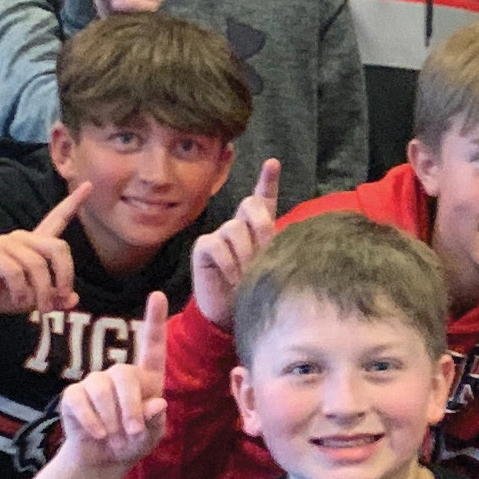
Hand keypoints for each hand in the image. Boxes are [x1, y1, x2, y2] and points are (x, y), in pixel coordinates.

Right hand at [0, 182, 89, 314]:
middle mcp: (23, 238)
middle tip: (58, 300)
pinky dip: (20, 292)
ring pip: (37, 266)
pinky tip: (17, 300)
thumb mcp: (35, 299)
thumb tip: (73, 299)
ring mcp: (6, 243)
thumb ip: (56, 299)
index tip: (89, 184)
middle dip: (64, 277)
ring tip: (36, 308)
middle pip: (57, 248)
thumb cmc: (5, 293)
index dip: (73, 203)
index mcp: (35, 244)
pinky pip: (15, 272)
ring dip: (41, 293)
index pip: (57, 218)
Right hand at [58, 291, 168, 469]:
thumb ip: (156, 421)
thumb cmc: (132, 443)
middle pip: (124, 374)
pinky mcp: (73, 396)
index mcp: (146, 379)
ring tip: (114, 438)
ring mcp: (94, 383)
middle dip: (130, 405)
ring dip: (110, 419)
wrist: (101, 459)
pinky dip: (91, 422)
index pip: (152, 345)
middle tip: (132, 432)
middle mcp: (119, 375)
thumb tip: (157, 403)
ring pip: (100, 390)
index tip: (158, 295)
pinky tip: (97, 435)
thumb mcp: (151, 437)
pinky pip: (80, 402)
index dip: (155, 320)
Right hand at [191, 157, 277, 328]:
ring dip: (245, 254)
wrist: (228, 314)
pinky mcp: (204, 247)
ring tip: (247, 275)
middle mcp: (239, 227)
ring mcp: (220, 236)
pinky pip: (217, 244)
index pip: (263, 199)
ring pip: (235, 227)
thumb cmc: (252, 291)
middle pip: (251, 205)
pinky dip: (228, 262)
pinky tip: (231, 277)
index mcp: (258, 229)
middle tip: (265, 253)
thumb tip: (274, 228)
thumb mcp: (269, 267)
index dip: (267, 181)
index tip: (272, 164)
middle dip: (262, 226)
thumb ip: (273, 245)